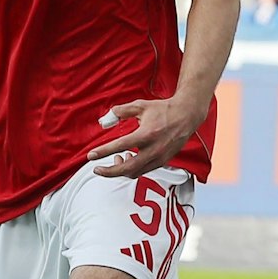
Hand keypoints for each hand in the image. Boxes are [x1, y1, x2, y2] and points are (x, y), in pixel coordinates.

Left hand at [88, 97, 205, 178]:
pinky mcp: (163, 161)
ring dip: (121, 170)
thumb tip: (104, 120)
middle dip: (109, 172)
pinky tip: (128, 158)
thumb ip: (121, 111)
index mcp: (146, 134)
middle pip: (126, 168)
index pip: (119, 146)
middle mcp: (153, 149)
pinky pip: (143, 171)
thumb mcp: (140, 106)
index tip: (90, 156)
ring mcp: (159, 158)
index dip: (102, 152)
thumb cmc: (163, 109)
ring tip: (115, 159)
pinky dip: (132, 168)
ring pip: (134, 173)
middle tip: (96, 169)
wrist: (187, 116)